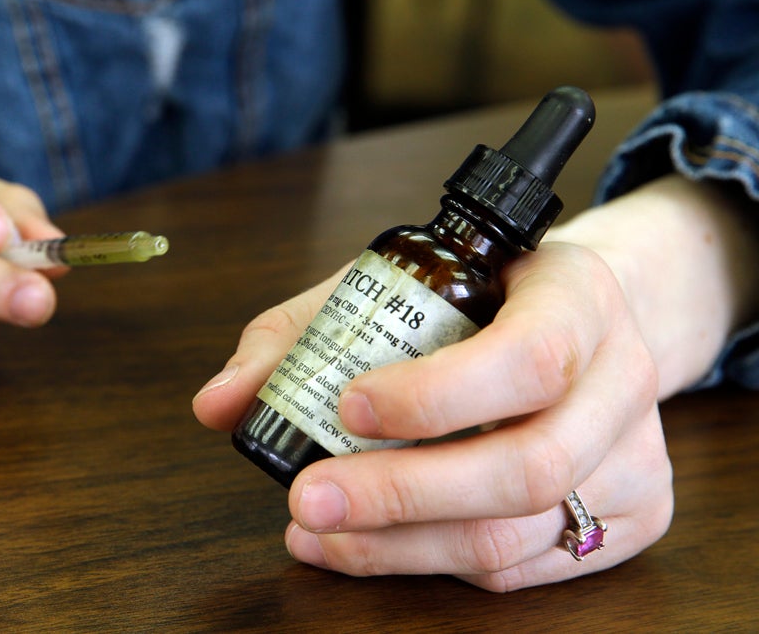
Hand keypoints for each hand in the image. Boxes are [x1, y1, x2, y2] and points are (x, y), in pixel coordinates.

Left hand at [194, 175, 758, 590]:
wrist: (588, 322)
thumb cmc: (483, 298)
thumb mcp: (398, 285)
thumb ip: (301, 334)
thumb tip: (218, 401)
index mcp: (576, 299)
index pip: (528, 356)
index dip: (437, 395)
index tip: (348, 407)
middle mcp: (622, 380)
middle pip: (526, 466)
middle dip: (401, 495)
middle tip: (305, 500)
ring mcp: (636, 457)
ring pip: (520, 534)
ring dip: (402, 547)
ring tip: (318, 533)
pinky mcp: (634, 517)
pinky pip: (529, 568)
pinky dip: (437, 564)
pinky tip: (374, 547)